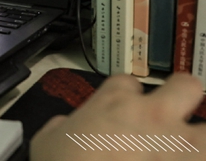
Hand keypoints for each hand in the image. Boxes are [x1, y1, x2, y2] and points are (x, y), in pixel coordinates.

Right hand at [30, 73, 205, 160]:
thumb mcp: (45, 142)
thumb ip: (62, 126)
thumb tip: (65, 128)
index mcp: (113, 102)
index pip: (126, 83)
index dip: (124, 97)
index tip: (119, 112)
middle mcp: (153, 115)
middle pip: (186, 86)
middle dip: (183, 96)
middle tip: (173, 117)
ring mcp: (179, 145)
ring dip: (199, 141)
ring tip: (188, 152)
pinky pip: (203, 159)